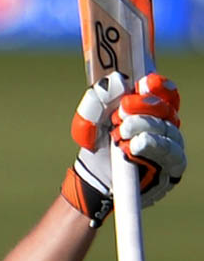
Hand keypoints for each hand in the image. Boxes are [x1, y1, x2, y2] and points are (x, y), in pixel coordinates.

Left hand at [61, 71, 185, 225]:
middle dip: (143, 107)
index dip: (158, 85)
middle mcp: (164, 126)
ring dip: (143, 128)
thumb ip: (98, 99)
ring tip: (120, 134)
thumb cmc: (98, 146)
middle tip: (120, 114)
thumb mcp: (89, 121)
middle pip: (166, 109)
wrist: (93, 179)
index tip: (144, 83)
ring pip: (169, 130)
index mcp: (150, 110)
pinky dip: (151, 147)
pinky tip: (133, 147)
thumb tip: (118, 81)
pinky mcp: (172, 168)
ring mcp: (171, 146)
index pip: (164, 92)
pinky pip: (171, 154)